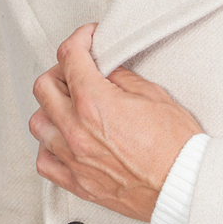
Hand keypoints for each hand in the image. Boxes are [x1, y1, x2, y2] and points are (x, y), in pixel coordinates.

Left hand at [29, 23, 202, 221]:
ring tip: (70, 104)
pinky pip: (44, 160)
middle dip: (61, 69)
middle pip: (44, 86)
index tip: (86, 38)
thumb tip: (107, 69)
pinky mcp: (78, 182)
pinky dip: (49, 145)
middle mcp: (77, 130)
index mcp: (95, 103)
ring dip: (51, 107)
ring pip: (38, 122)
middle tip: (78, 69)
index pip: (70, 57)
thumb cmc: (176, 146)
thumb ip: (121, 77)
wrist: (184, 184)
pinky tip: (65, 139)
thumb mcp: (153, 95)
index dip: (78, 39)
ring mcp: (74, 158)